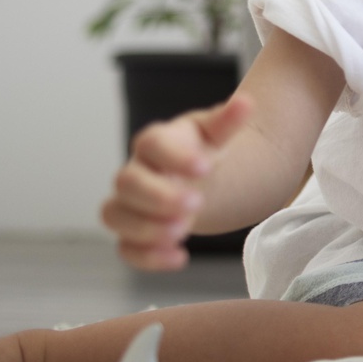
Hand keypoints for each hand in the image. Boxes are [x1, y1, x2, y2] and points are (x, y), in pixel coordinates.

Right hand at [100, 97, 250, 270]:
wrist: (195, 177)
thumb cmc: (201, 150)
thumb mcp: (216, 133)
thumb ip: (228, 121)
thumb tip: (247, 103)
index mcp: (156, 142)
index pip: (152, 143)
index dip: (174, 156)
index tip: (207, 168)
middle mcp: (136, 171)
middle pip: (127, 182)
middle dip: (158, 196)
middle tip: (196, 204)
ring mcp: (129, 203)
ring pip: (115, 215)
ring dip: (146, 227)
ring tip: (184, 230)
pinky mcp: (131, 232)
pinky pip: (124, 248)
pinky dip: (145, 257)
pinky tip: (179, 258)